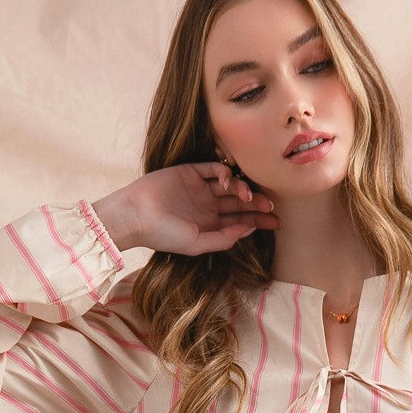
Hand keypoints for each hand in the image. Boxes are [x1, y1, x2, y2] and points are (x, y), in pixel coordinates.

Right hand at [91, 163, 279, 253]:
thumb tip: (249, 229)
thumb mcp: (197, 244)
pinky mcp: (191, 171)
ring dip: (243, 189)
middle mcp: (207, 206)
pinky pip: (214, 169)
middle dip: (257, 205)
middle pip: (239, 203)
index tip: (275, 222)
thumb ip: (224, 239)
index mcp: (209, 225)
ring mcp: (200, 188)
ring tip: (248, 197)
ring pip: (230, 185)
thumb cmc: (164, 235)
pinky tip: (228, 182)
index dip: (258, 221)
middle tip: (272, 206)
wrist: (135, 215)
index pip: (240, 220)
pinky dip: (225, 173)